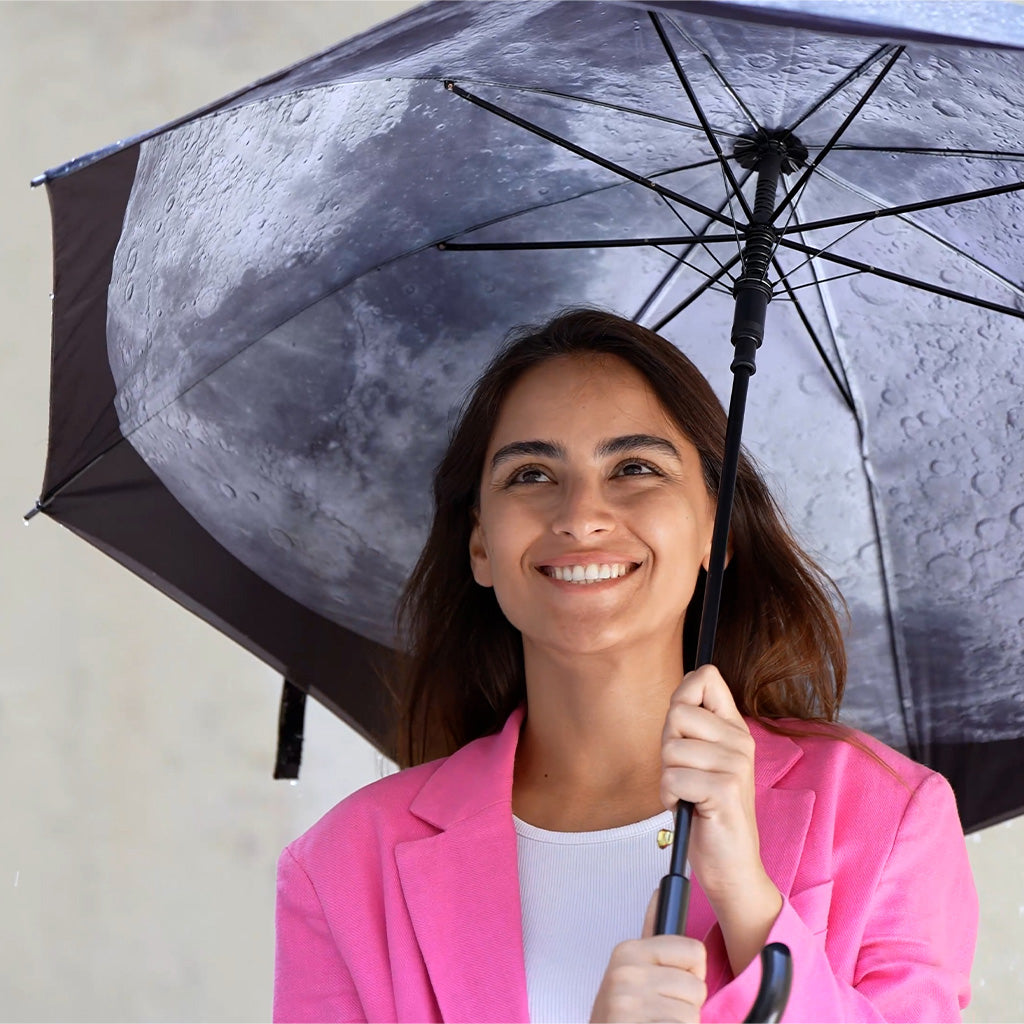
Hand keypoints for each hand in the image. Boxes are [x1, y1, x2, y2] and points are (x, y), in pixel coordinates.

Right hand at [590, 890, 706, 1022]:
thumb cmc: (621, 1013)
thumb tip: (658, 893)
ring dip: (681, 1023)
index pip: (694, 951)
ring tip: (656, 1022)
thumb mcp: (629, 969)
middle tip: (659, 1010)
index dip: (691, 973)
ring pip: (693, 1013)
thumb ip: (650, 932)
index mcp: (628, 951)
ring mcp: (630, 1004)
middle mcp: (626, 973)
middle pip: (697, 986)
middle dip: (686, 1005)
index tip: (671, 982)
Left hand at [660, 665, 781, 974]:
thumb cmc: (707, 812)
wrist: (731, 867)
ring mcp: (736, 765)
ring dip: (668, 776)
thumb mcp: (700, 760)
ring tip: (689, 794)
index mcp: (735, 729)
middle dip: (667, 747)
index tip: (682, 731)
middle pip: (677, 713)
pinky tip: (688, 808)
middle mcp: (740, 741)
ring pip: (671, 748)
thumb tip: (688, 682)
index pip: (705, 677)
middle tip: (685, 775)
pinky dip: (669, 796)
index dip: (681, 697)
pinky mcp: (725, 790)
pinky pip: (672, 778)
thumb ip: (693, 724)